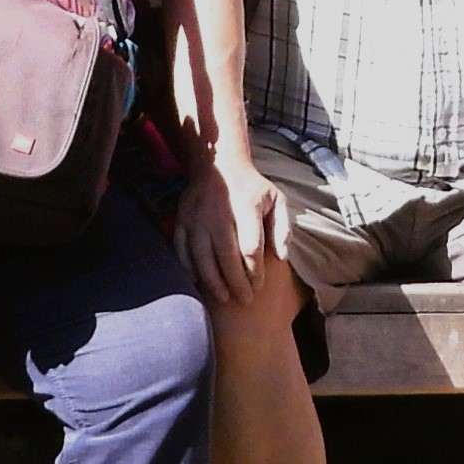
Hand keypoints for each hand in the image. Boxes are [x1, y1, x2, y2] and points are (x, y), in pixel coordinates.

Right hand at [177, 151, 288, 303]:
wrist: (219, 164)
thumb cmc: (252, 188)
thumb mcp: (276, 199)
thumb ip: (283, 228)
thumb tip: (282, 257)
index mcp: (246, 204)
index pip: (250, 246)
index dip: (255, 271)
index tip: (259, 285)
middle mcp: (218, 210)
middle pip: (226, 255)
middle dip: (236, 282)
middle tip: (245, 299)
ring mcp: (196, 215)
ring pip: (202, 256)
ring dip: (213, 281)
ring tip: (224, 297)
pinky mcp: (181, 218)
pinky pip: (181, 249)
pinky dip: (188, 268)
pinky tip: (198, 282)